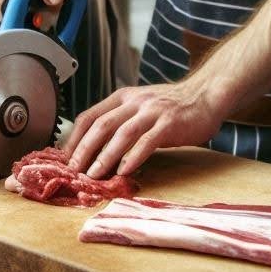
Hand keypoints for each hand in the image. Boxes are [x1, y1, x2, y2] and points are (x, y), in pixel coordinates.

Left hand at [64, 79, 225, 179]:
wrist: (205, 95)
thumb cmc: (171, 107)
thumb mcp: (140, 107)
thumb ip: (121, 122)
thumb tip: (95, 149)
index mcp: (122, 97)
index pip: (89, 116)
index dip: (75, 138)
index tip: (65, 158)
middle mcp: (134, 101)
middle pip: (101, 125)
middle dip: (84, 150)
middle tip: (74, 171)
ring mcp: (152, 111)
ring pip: (122, 134)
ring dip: (105, 156)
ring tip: (94, 176)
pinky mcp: (169, 123)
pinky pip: (147, 141)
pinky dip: (133, 157)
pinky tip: (124, 171)